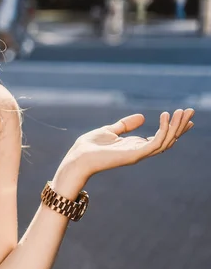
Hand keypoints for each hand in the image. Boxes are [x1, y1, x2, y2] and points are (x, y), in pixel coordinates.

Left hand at [59, 109, 194, 181]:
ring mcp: (138, 154)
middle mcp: (140, 151)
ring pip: (166, 141)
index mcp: (135, 146)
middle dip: (180, 126)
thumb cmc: (90, 146)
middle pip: (167, 139)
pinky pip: (155, 143)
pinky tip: (166, 116)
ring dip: (176, 126)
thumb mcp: (110, 130)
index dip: (173, 127)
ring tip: (182, 111)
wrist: (78, 157)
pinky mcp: (134, 154)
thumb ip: (125, 125)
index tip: (184, 116)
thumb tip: (142, 117)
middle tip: (190, 111)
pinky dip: (163, 129)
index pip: (160, 137)